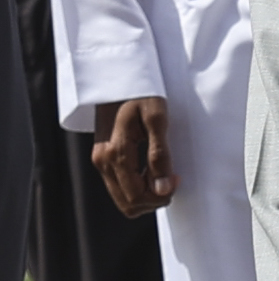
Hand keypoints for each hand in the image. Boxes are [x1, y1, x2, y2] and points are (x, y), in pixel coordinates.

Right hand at [91, 96, 175, 216]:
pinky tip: (151, 170)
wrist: (118, 76)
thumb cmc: (141, 93)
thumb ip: (159, 155)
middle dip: (154, 199)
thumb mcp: (157, 119)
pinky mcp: (102, 157)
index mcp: (115, 153)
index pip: (136, 196)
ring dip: (146, 194)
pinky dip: (137, 186)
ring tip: (163, 173)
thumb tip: (162, 188)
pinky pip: (119, 186)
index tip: (176, 178)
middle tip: (172, 179)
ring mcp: (100, 161)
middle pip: (128, 203)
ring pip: (123, 198)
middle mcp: (102, 161)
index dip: (161, 196)